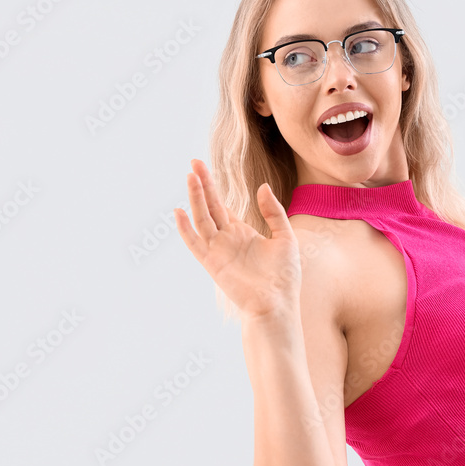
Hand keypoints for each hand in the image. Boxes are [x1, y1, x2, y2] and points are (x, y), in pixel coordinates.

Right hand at [174, 159, 301, 319]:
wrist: (278, 303)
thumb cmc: (284, 276)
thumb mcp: (285, 237)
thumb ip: (274, 212)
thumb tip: (262, 186)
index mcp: (242, 232)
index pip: (221, 205)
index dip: (212, 187)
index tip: (203, 166)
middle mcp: (227, 239)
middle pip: (210, 206)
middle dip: (202, 184)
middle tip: (193, 162)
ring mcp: (218, 250)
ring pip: (202, 219)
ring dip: (196, 198)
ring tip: (191, 176)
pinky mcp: (213, 263)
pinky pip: (195, 244)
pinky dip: (185, 229)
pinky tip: (179, 212)